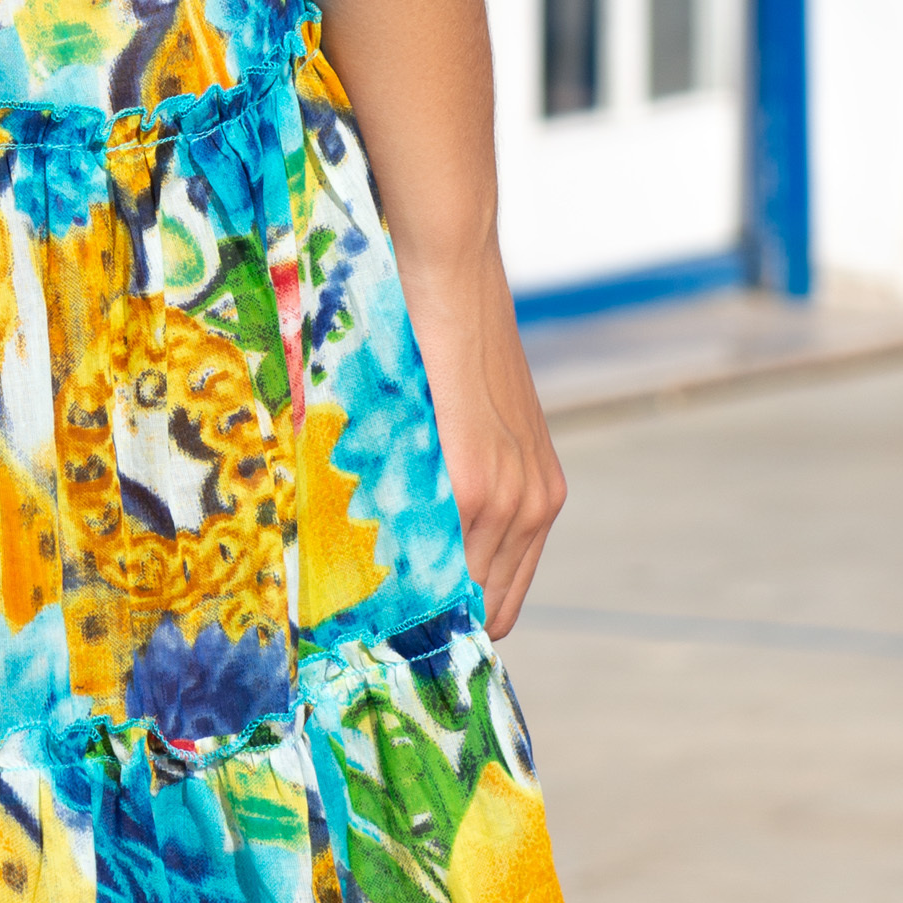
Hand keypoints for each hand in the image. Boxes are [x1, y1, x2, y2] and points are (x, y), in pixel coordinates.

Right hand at [392, 214, 563, 637]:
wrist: (451, 275)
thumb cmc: (447, 340)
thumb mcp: (469, 423)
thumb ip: (455, 479)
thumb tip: (404, 534)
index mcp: (539, 495)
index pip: (502, 594)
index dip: (457, 616)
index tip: (409, 627)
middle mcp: (535, 504)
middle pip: (487, 608)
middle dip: (435, 621)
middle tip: (379, 625)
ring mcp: (511, 496)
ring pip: (460, 590)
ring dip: (413, 598)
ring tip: (363, 601)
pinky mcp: (476, 482)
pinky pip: (439, 553)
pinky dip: (404, 567)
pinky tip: (366, 562)